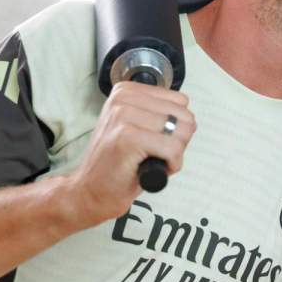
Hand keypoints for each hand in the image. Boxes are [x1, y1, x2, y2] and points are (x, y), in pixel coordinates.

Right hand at [65, 81, 195, 223]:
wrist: (90, 190)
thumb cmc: (118, 164)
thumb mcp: (137, 128)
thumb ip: (160, 116)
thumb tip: (190, 119)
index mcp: (126, 91)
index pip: (180, 101)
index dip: (175, 127)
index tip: (154, 140)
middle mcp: (123, 98)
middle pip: (183, 116)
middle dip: (178, 141)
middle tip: (155, 154)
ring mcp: (123, 115)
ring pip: (180, 132)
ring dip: (174, 154)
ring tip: (151, 160)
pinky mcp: (127, 137)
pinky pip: (172, 149)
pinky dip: (171, 165)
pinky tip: (153, 169)